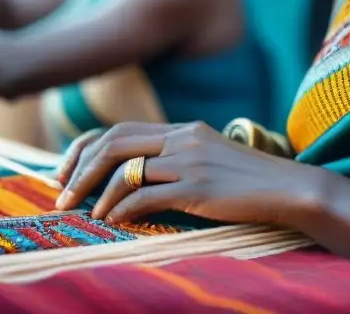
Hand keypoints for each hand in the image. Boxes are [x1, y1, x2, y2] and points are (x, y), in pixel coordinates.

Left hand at [54, 121, 323, 226]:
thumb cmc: (248, 182)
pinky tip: (113, 221)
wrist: (289, 188)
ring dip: (96, 193)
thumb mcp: (209, 159)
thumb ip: (176, 160)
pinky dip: (122, 209)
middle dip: (79, 169)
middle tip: (61, 195)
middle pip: (114, 143)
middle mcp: (183, 138)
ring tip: (83, 212)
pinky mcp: (200, 187)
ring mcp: (191, 161)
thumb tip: (133, 178)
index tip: (65, 171)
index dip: (85, 148)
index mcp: (183, 128)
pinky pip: (148, 196)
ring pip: (126, 169)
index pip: (120, 129)